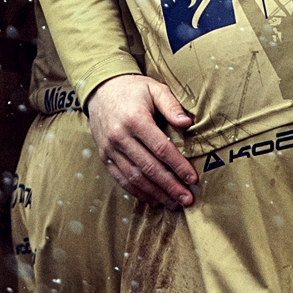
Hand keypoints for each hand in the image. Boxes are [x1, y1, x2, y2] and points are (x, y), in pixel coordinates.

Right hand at [86, 73, 197, 207]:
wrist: (100, 90)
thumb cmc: (133, 89)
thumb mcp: (154, 88)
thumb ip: (171, 105)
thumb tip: (187, 122)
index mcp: (135, 119)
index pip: (161, 148)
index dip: (178, 165)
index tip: (193, 178)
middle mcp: (120, 137)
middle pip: (149, 168)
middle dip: (170, 186)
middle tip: (187, 199)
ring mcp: (110, 149)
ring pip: (134, 178)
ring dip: (156, 194)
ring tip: (174, 203)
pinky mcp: (105, 157)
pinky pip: (121, 180)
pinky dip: (138, 192)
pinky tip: (153, 199)